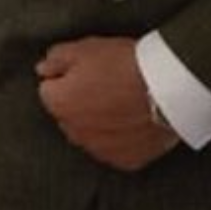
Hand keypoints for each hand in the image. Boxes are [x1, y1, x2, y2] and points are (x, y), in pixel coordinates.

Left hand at [36, 36, 178, 170]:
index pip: (49, 91)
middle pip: (69, 116)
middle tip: (106, 84)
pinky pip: (115, 149)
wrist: (168, 88)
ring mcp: (100, 150)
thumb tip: (42, 69)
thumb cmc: (125, 64)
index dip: (67, 78)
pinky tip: (134, 121)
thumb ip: (56, 58)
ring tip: (123, 102)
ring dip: (98, 123)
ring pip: (90, 135)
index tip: (86, 71)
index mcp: (59, 104)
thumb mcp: (85, 48)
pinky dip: (121, 139)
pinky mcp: (125, 161)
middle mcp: (74, 133)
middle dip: (80, 103)